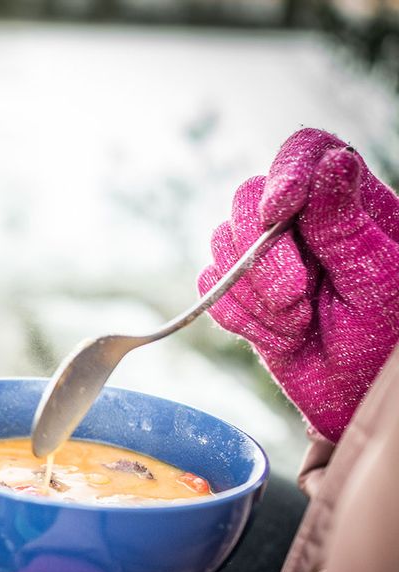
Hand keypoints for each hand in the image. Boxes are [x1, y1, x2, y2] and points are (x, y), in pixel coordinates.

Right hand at [198, 128, 398, 441]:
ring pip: (221, 246)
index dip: (284, 173)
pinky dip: (239, 318)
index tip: (278, 210)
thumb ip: (346, 222)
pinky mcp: (241, 297)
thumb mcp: (380, 279)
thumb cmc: (390, 341)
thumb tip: (329, 161)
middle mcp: (302, 225)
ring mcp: (266, 261)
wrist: (362, 399)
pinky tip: (281, 337)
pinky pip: (209, 290)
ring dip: (254, 295)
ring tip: (298, 324)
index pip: (306, 153)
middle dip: (261, 254)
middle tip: (297, 294)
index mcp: (348, 204)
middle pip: (247, 198)